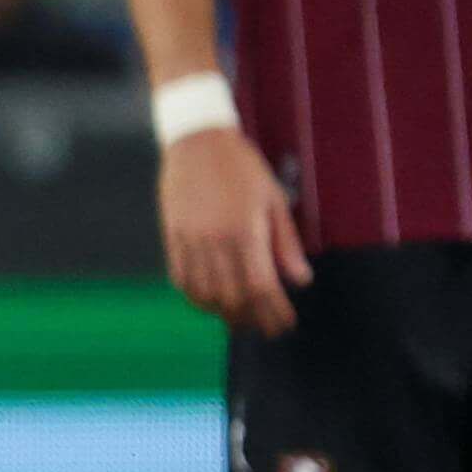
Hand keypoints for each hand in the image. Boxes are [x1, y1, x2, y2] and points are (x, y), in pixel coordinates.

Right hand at [160, 128, 311, 336]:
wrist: (197, 143)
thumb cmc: (241, 168)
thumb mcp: (273, 200)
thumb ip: (285, 243)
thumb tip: (299, 279)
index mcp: (245, 231)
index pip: (261, 286)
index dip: (274, 311)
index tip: (284, 324)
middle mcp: (215, 242)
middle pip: (232, 297)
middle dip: (251, 318)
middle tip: (265, 328)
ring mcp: (190, 243)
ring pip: (205, 294)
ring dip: (223, 313)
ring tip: (239, 321)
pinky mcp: (172, 240)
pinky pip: (182, 281)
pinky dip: (197, 298)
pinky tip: (210, 303)